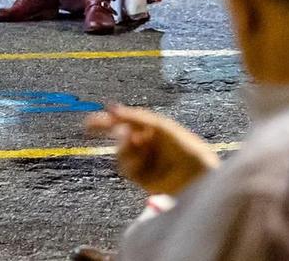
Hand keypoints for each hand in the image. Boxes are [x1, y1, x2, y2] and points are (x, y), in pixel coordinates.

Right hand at [85, 105, 219, 196]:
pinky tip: (142, 159)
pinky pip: (128, 170)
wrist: (199, 174)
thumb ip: (134, 117)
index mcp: (149, 130)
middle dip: (112, 135)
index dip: (105, 122)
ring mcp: (143, 163)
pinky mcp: (143, 180)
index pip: (122, 123)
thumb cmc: (185, 146)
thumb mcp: (159, 126)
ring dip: (124, 148)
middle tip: (99, 131)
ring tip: (135, 141)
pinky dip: (132, 163)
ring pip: (120, 155)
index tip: (88, 124)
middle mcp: (144, 145)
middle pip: (118, 139)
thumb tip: (110, 107)